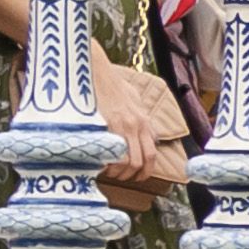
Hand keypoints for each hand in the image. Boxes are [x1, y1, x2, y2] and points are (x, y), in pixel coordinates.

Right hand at [96, 56, 195, 200]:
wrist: (97, 71)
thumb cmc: (111, 84)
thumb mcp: (133, 99)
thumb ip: (140, 117)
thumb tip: (145, 132)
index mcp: (144, 121)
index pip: (152, 155)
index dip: (145, 171)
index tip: (137, 176)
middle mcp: (137, 125)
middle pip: (141, 161)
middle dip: (131, 175)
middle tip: (119, 177)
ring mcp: (123, 126)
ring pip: (128, 161)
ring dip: (117, 172)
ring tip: (107, 172)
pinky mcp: (107, 124)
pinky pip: (111, 152)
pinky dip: (105, 163)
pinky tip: (98, 163)